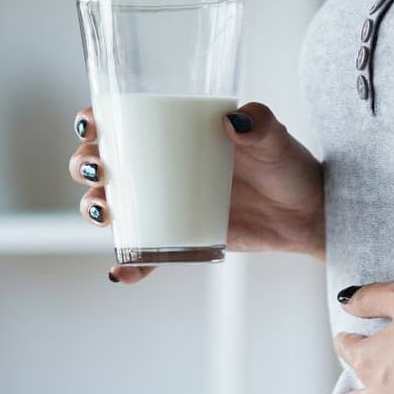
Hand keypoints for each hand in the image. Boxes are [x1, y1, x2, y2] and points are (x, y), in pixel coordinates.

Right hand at [68, 102, 324, 283]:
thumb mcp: (276, 140)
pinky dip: (129, 265)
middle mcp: (162, 167)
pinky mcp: (180, 238)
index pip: (121, 121)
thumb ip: (261, 124)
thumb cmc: (289, 166)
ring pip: (114, 206)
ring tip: (106, 216)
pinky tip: (119, 273)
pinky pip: (145, 254)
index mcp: (175, 133)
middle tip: (98, 171)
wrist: (308, 213)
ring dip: (95, 210)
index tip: (91, 125)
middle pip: (103, 164)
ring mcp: (168, 204)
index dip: (93, 122)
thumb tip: (234, 121)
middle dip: (84, 166)